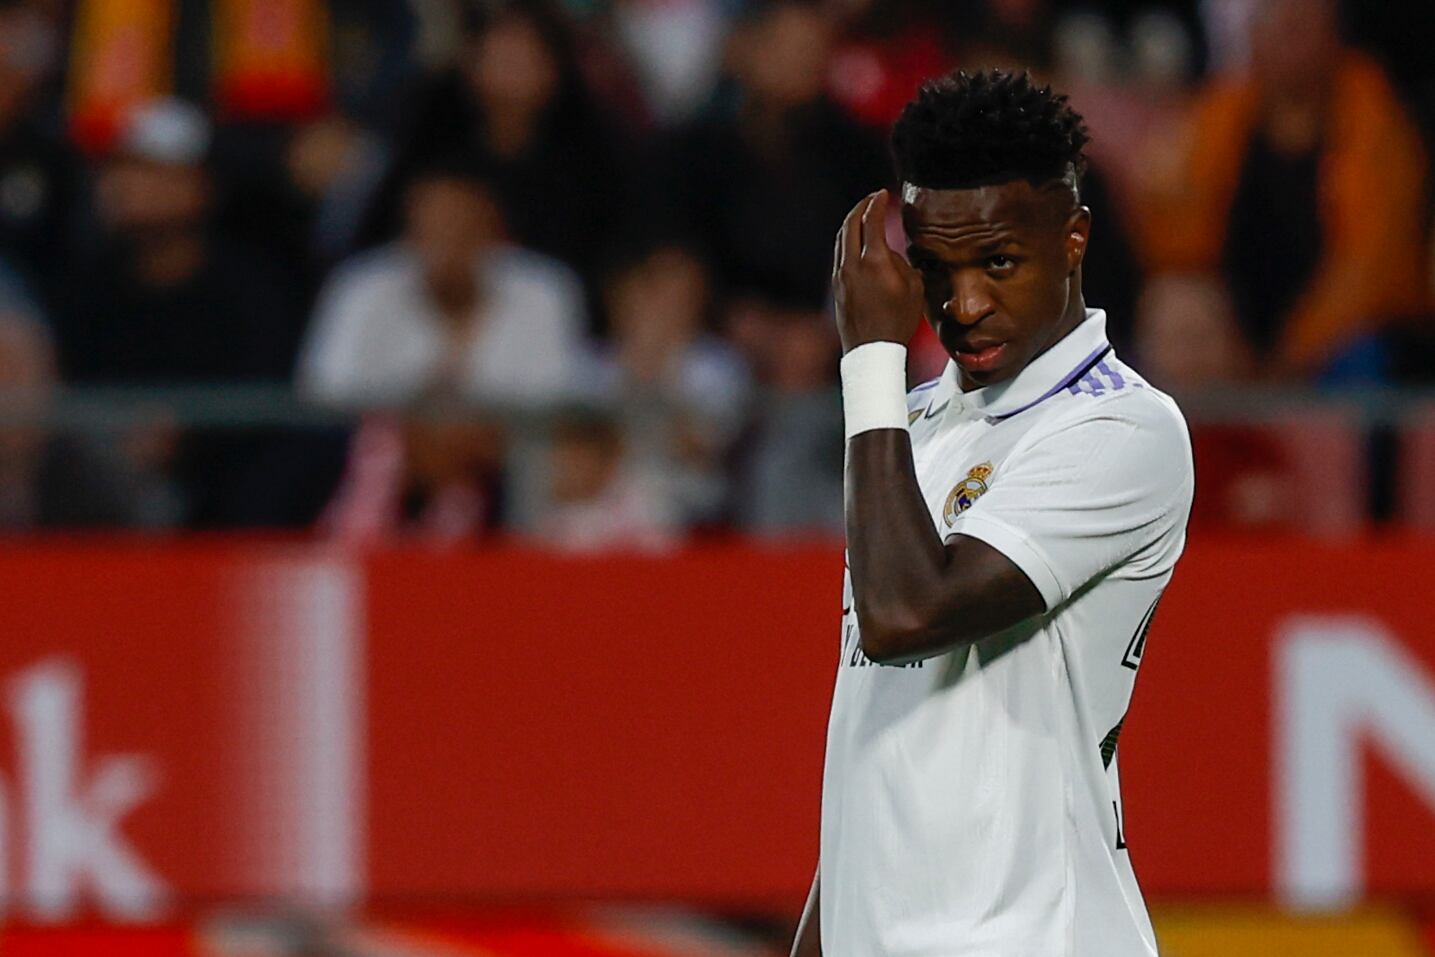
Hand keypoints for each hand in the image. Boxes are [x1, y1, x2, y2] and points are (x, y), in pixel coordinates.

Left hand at [832, 189, 924, 353]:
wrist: (872, 350)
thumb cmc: (899, 321)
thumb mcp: (914, 288)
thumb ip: (902, 263)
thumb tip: (890, 253)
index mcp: (875, 262)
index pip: (872, 221)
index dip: (877, 203)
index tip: (883, 194)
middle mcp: (853, 265)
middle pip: (850, 224)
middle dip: (861, 207)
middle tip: (871, 199)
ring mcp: (841, 275)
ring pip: (841, 238)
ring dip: (851, 222)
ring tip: (863, 217)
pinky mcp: (836, 286)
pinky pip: (839, 254)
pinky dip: (847, 240)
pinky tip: (856, 242)